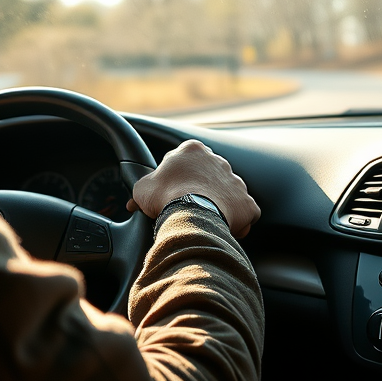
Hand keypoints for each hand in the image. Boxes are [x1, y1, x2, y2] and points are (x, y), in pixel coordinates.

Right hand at [126, 139, 260, 238]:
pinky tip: (226, 229)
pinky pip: (246, 212)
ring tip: (205, 221)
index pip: (186, 160)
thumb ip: (142, 189)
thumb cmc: (166, 196)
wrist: (191, 214)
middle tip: (187, 207)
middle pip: (209, 176)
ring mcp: (236, 181)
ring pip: (228, 193)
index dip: (179, 178)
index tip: (172, 193)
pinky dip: (239, 221)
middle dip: (201, 190)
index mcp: (193, 151)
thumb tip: (134, 202)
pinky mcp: (247, 202)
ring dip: (219, 205)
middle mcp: (218, 161)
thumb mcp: (143, 188)